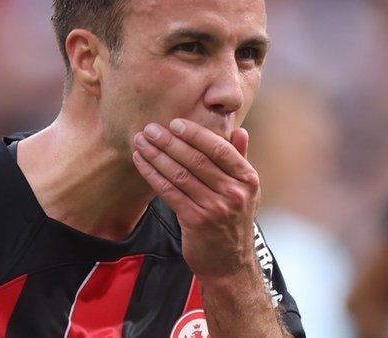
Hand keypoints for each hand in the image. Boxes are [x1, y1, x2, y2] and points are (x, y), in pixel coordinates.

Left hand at [131, 118, 259, 280]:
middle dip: (169, 141)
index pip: (219, 149)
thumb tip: (240, 130)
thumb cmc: (234, 222)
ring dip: (156, 155)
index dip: (195, 134)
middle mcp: (233, 192)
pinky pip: (169, 192)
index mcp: (247, 179)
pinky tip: (141, 163)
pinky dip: (153, 175)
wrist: (229, 264)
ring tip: (140, 142)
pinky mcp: (195, 221)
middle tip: (150, 128)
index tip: (175, 123)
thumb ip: (241, 159)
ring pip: (179, 174)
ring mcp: (215, 208)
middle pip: (196, 159)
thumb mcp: (246, 191)